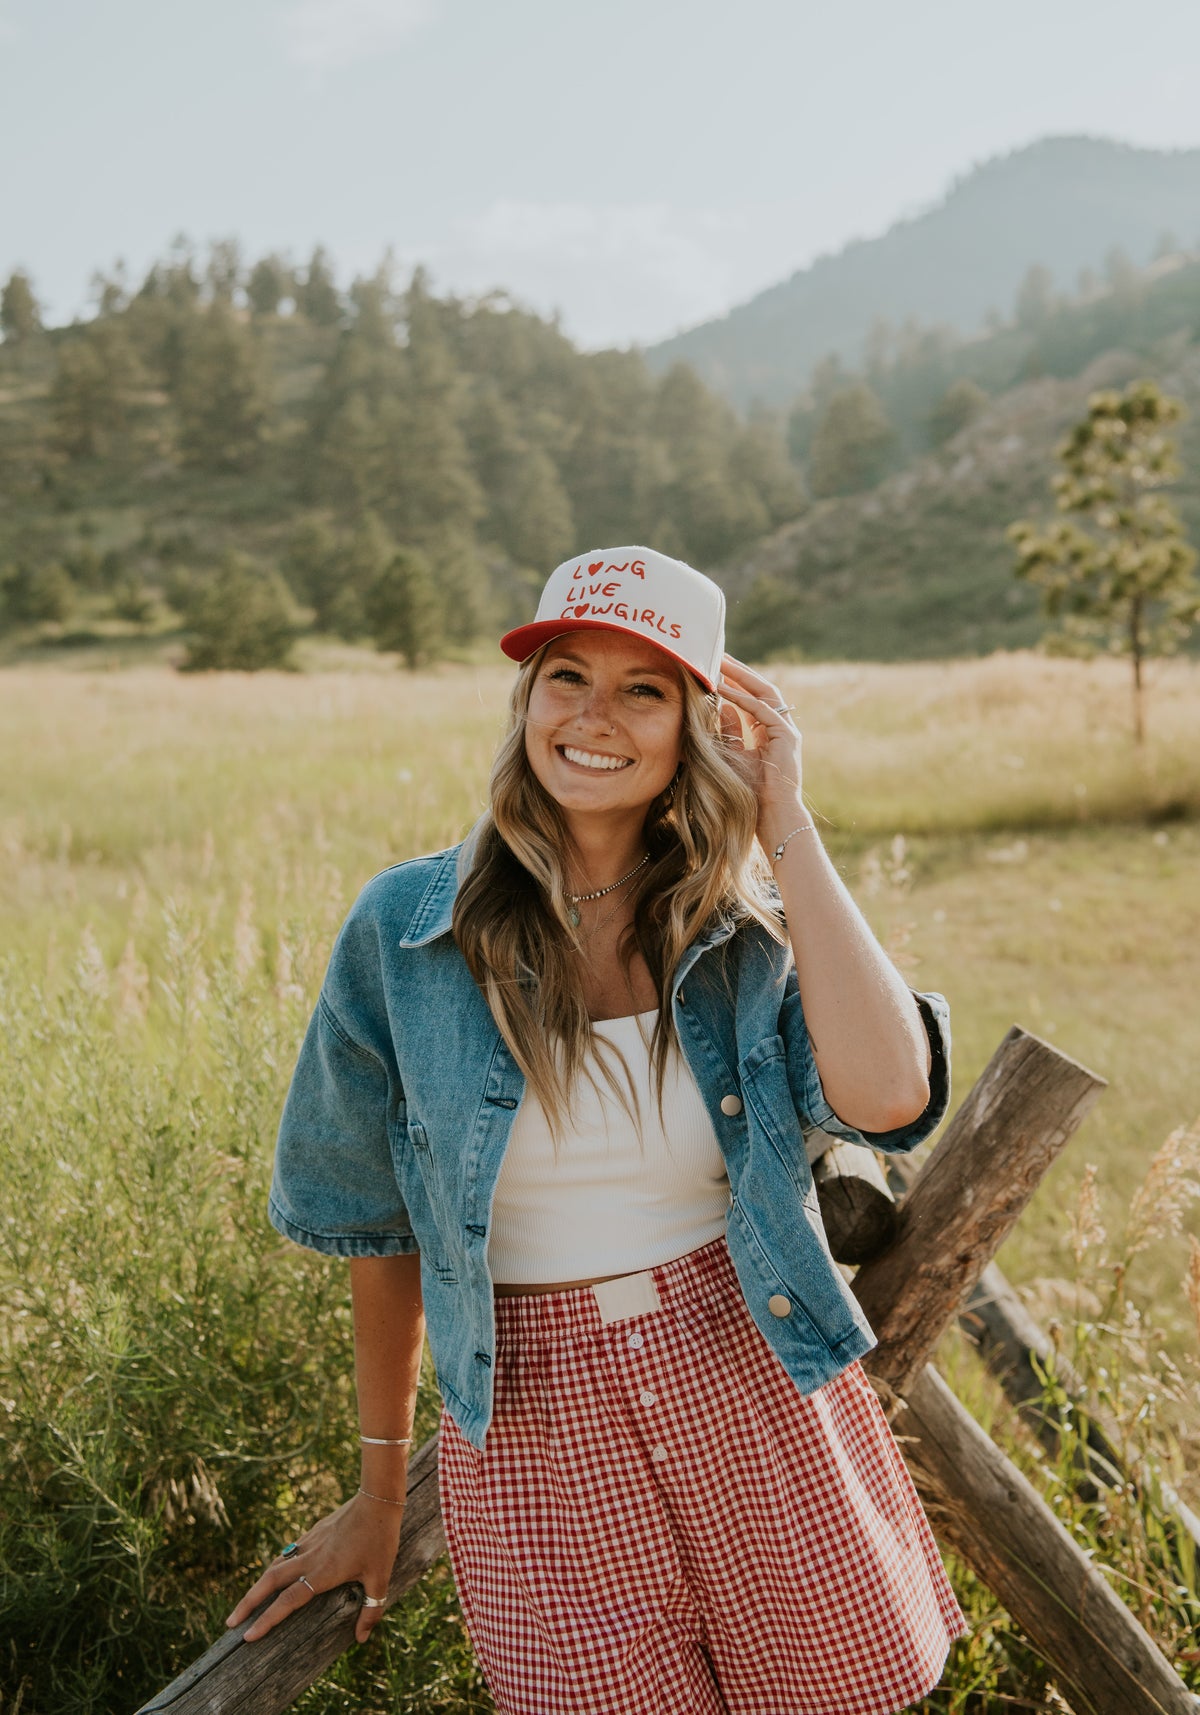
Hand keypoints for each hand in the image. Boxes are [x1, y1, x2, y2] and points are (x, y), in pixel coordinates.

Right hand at [225, 1490, 404, 1645]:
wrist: (377, 1499)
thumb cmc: (380, 1540)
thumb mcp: (380, 1578)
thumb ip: (371, 1610)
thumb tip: (361, 1639)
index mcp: (323, 1573)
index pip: (287, 1601)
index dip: (267, 1620)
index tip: (248, 1636)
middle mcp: (310, 1558)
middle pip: (269, 1582)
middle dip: (248, 1603)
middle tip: (231, 1622)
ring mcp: (309, 1542)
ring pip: (275, 1565)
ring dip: (258, 1584)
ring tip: (247, 1602)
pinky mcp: (313, 1531)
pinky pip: (288, 1552)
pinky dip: (276, 1566)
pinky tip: (275, 1572)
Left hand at [718, 654, 805, 843]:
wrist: (772, 816)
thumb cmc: (751, 793)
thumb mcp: (734, 755)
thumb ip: (730, 731)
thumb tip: (721, 707)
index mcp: (770, 732)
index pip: (753, 698)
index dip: (735, 682)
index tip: (716, 668)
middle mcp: (781, 727)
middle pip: (761, 689)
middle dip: (739, 671)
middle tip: (718, 654)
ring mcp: (787, 730)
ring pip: (765, 693)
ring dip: (741, 676)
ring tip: (720, 662)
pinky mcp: (787, 736)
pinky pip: (762, 710)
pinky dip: (742, 698)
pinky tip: (723, 689)